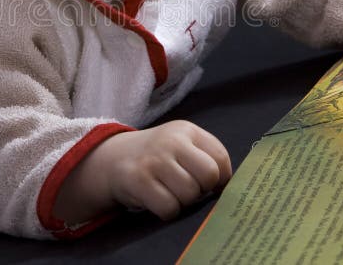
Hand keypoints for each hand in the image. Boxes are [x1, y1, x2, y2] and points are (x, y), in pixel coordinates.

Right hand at [52, 120, 231, 223]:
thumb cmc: (156, 157)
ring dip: (182, 202)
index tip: (209, 185)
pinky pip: (169, 207)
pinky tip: (157, 200)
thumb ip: (205, 157)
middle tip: (187, 189)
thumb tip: (231, 188)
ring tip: (169, 192)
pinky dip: (166, 211)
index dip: (220, 178)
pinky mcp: (139, 180)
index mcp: (187, 131)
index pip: (221, 157)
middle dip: (202, 190)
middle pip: (209, 176)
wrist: (111, 158)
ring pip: (189, 194)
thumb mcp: (180, 145)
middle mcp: (172, 141)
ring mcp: (154, 159)